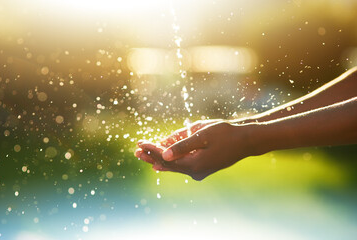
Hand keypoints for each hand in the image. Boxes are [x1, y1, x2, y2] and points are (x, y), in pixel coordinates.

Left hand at [136, 122, 255, 180]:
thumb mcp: (202, 136)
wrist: (245, 141)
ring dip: (159, 159)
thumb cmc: (225, 134)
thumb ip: (182, 146)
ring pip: (174, 166)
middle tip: (136, 152)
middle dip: (152, 156)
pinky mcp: (203, 168)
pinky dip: (172, 161)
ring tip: (144, 155)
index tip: (139, 143)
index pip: (166, 158)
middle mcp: (195, 172)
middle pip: (168, 164)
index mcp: (194, 164)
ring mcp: (199, 172)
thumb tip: (163, 156)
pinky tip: (161, 162)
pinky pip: (182, 165)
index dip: (152, 150)